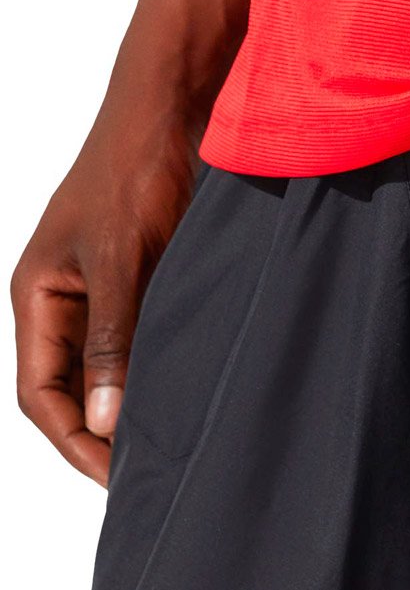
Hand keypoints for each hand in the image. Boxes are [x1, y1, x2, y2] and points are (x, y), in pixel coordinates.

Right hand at [11, 101, 195, 485]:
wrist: (175, 111)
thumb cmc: (135, 172)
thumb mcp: (121, 261)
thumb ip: (112, 339)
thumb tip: (102, 420)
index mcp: (39, 297)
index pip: (41, 394)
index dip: (74, 442)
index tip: (118, 478)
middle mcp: (66, 302)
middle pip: (72, 391)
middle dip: (102, 436)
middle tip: (151, 474)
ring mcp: (106, 293)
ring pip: (110, 371)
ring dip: (133, 408)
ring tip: (172, 447)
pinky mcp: (146, 283)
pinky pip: (143, 344)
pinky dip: (160, 375)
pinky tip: (189, 396)